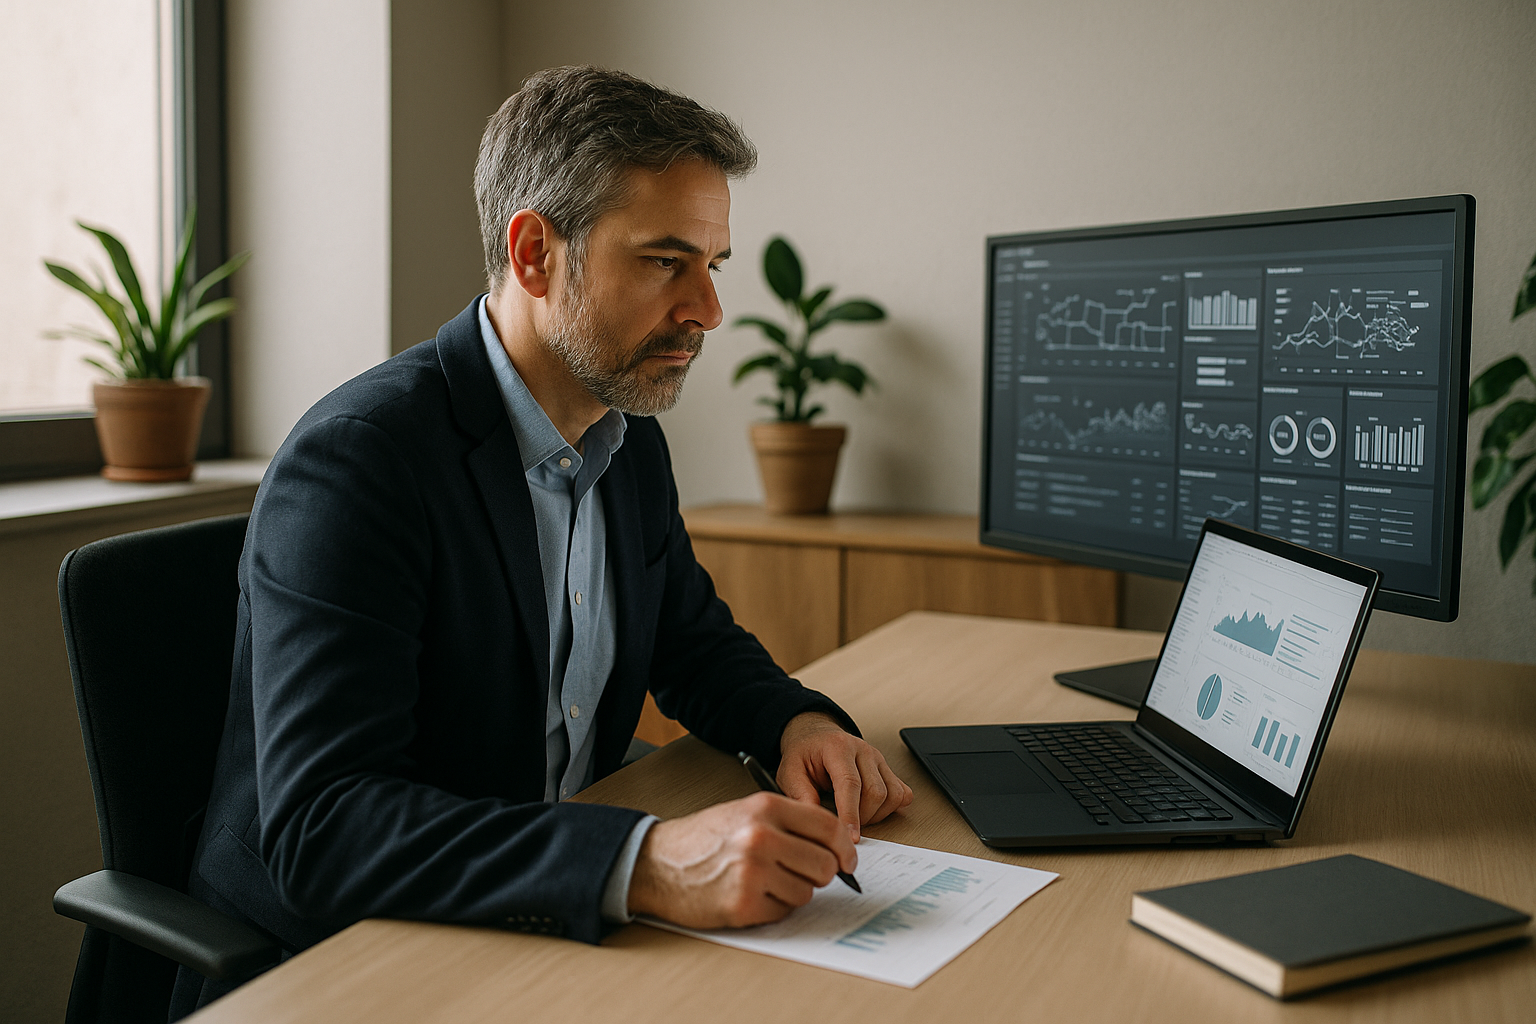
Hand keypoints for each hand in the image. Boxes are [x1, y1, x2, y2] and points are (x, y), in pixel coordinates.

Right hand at [627, 791, 856, 927]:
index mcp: (765, 807)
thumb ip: (789, 823)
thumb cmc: (702, 839)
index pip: (829, 828)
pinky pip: (783, 911)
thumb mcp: (745, 812)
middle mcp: (761, 836)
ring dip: (792, 891)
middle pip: (824, 864)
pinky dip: (772, 907)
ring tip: (763, 881)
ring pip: (806, 891)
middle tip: (802, 874)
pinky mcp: (743, 904)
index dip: (844, 849)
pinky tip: (749, 894)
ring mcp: (752, 871)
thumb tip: (835, 848)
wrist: (655, 863)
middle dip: (819, 874)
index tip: (847, 861)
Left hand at [777, 712, 912, 840]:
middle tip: (845, 825)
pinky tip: (873, 810)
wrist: (815, 736)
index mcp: (837, 747)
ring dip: (877, 814)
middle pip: (876, 791)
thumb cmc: (804, 754)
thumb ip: (800, 796)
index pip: (850, 783)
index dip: (851, 814)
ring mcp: (878, 758)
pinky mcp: (887, 768)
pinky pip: (902, 792)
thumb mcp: (790, 772)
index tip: (850, 837)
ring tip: (857, 816)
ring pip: (892, 794)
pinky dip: (892, 808)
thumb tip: (814, 823)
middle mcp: (862, 750)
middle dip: (863, 817)